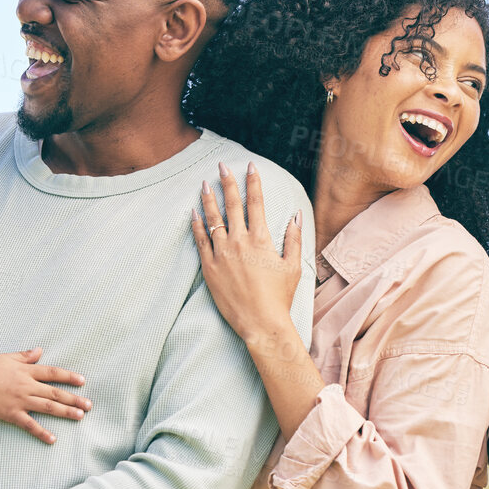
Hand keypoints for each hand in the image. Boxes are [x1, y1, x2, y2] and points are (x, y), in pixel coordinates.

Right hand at [0, 347, 90, 443]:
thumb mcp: (6, 357)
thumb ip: (25, 356)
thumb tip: (40, 351)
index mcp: (26, 371)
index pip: (52, 373)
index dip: (69, 377)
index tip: (82, 381)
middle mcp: (26, 386)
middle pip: (55, 393)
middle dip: (74, 399)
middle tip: (89, 405)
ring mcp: (20, 401)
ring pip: (47, 407)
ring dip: (65, 412)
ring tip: (80, 416)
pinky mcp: (11, 414)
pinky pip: (29, 425)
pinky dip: (41, 432)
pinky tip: (53, 439)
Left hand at [191, 162, 301, 347]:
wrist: (260, 322)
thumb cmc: (279, 296)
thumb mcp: (293, 266)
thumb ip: (294, 239)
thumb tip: (296, 216)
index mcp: (261, 239)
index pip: (256, 202)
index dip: (253, 181)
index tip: (249, 166)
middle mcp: (239, 241)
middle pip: (232, 204)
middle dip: (227, 182)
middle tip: (222, 166)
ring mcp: (222, 253)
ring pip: (213, 219)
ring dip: (208, 199)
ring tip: (205, 184)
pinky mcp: (209, 267)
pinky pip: (200, 240)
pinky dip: (196, 224)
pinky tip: (193, 212)